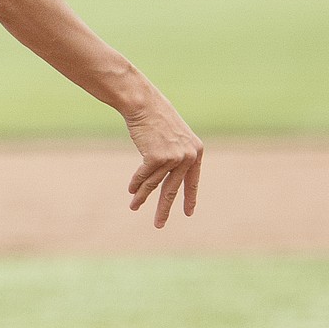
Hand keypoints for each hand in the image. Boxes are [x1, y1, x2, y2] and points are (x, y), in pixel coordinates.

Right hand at [124, 89, 203, 228]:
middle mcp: (188, 156)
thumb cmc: (156, 117)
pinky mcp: (156, 157)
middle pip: (173, 188)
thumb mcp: (174, 136)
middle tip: (159, 224)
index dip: (189, 198)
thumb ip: (177, 155)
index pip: (192, 181)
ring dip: (142, 197)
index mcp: (197, 151)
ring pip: (154, 184)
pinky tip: (131, 191)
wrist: (143, 103)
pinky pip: (143, 176)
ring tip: (134, 207)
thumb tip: (171, 179)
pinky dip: (136, 184)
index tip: (188, 213)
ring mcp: (173, 157)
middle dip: (164, 208)